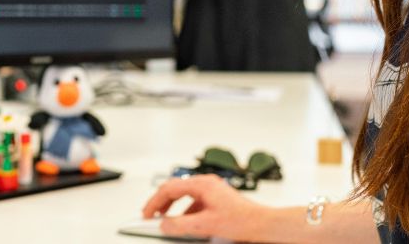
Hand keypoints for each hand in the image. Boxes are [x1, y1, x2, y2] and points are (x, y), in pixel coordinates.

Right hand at [140, 174, 266, 240]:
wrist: (262, 224)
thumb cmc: (242, 220)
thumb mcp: (205, 225)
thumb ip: (181, 224)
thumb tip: (164, 224)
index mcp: (202, 184)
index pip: (169, 189)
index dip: (154, 202)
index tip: (146, 214)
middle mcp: (206, 183)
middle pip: (175, 189)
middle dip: (161, 203)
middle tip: (151, 216)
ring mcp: (212, 190)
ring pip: (184, 196)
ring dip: (173, 208)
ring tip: (167, 221)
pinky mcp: (216, 198)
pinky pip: (194, 202)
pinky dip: (185, 212)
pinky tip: (186, 224)